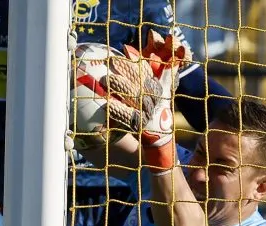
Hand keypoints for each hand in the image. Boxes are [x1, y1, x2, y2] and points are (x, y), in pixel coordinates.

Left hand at [100, 30, 185, 170]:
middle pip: (138, 82)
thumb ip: (153, 70)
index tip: (124, 51)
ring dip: (119, 88)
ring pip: (132, 97)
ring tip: (105, 80)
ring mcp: (145, 111)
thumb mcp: (160, 89)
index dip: (135, 61)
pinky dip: (116, 109)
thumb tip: (133, 51)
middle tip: (110, 63)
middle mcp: (151, 99)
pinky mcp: (138, 124)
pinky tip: (105, 104)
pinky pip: (126, 115)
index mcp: (156, 88)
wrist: (159, 134)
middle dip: (125, 72)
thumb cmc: (155, 107)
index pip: (145, 71)